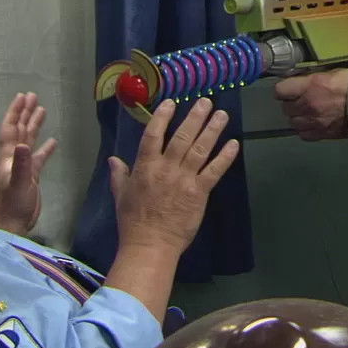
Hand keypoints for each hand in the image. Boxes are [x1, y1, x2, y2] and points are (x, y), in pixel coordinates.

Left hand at [0, 92, 56, 235]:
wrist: (13, 223)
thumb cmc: (13, 204)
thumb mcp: (18, 183)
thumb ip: (22, 164)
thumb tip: (24, 143)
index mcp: (9, 156)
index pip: (11, 128)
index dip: (15, 112)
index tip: (22, 96)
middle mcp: (15, 157)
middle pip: (20, 129)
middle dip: (25, 113)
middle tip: (32, 96)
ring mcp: (23, 165)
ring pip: (29, 139)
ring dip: (34, 125)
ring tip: (42, 110)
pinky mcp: (32, 175)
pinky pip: (39, 157)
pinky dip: (45, 148)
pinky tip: (53, 141)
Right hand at [108, 98, 241, 253]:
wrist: (150, 245)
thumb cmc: (133, 221)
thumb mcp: (121, 195)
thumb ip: (119, 175)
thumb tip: (113, 159)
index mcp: (145, 167)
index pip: (154, 135)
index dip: (163, 116)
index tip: (172, 102)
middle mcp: (166, 168)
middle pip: (182, 137)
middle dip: (195, 117)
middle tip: (206, 102)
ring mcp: (184, 180)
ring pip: (200, 149)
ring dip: (212, 130)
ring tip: (222, 115)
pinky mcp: (199, 193)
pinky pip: (214, 171)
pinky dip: (225, 157)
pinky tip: (233, 144)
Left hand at [273, 68, 347, 140]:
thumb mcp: (330, 73)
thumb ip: (312, 80)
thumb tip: (301, 83)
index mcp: (308, 87)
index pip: (280, 91)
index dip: (283, 90)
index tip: (288, 90)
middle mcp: (307, 105)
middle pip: (285, 108)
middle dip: (291, 104)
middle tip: (301, 101)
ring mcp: (313, 122)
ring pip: (293, 122)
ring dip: (298, 118)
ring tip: (307, 114)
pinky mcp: (322, 134)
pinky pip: (303, 135)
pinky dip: (305, 130)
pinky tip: (312, 124)